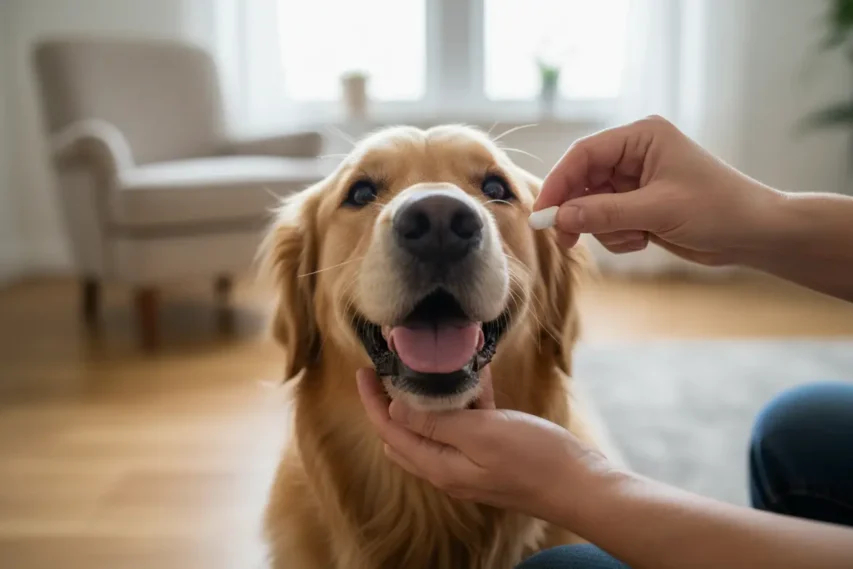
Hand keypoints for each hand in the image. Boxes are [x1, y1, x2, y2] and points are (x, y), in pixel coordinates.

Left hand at [355, 366, 610, 521]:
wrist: (580, 484)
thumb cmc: (534, 460)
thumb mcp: (481, 434)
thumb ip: (435, 423)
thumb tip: (394, 411)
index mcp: (440, 465)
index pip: (390, 432)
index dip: (373, 402)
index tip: (364, 372)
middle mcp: (449, 467)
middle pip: (406, 432)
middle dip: (393, 401)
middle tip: (389, 369)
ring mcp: (470, 462)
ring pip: (436, 426)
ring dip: (432, 397)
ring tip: (435, 365)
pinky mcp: (491, 454)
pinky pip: (467, 423)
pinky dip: (465, 400)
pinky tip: (476, 376)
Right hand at [533, 115, 783, 265]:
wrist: (756, 234)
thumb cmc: (718, 210)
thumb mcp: (657, 210)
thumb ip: (604, 213)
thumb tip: (560, 218)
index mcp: (641, 137)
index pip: (584, 154)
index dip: (559, 183)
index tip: (543, 214)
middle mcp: (635, 155)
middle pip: (582, 180)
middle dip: (578, 211)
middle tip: (567, 240)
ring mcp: (636, 182)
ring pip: (592, 206)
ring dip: (605, 228)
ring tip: (636, 237)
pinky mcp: (640, 206)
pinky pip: (607, 222)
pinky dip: (617, 236)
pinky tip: (645, 240)